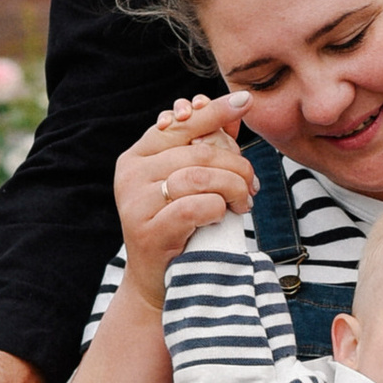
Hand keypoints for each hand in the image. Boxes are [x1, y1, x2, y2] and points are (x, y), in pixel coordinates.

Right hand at [115, 89, 254, 315]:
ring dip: (232, 187)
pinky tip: (222, 216)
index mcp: (136, 157)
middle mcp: (130, 175)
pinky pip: (194, 207)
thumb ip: (205, 147)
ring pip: (199, 177)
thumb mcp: (188, 183)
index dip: (213, 111)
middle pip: (197, 152)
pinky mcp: (148, 231)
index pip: (180, 125)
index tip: (244, 101)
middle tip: (252, 184)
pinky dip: (217, 209)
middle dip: (236, 164)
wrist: (157, 281)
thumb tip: (236, 108)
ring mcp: (135, 203)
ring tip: (243, 202)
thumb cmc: (179, 227)